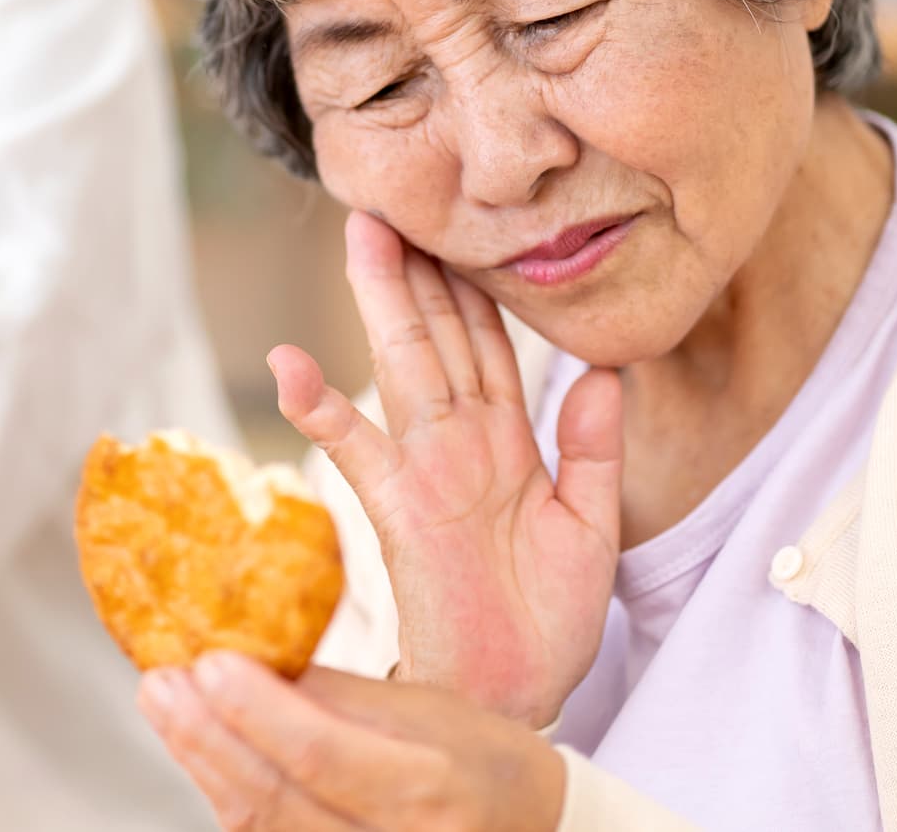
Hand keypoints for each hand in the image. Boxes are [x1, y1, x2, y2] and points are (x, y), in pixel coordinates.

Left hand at [139, 652, 564, 831]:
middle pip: (276, 799)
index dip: (256, 710)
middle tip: (160, 682)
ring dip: (204, 763)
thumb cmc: (484, 764)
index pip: (323, 754)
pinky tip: (202, 751)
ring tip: (166, 705)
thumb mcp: (431, 710)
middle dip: (206, 737)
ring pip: (261, 828)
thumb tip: (256, 656)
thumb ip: (341, 694)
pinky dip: (228, 795)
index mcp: (430, 791)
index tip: (209, 663)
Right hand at [271, 211, 622, 725]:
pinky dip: (320, 408)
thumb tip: (607, 374)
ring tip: (362, 237)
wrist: (519, 696)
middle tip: (395, 201)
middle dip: (418, 268)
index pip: (490, 345)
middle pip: (438, 336)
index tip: (463, 225)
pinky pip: (356, 449)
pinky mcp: (399, 508)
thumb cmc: (547, 623)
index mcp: (507, 445)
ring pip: (405, 366)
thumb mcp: (592, 527)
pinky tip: (289, 364)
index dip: (477, 285)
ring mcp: (427, 470)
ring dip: (382, 303)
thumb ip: (593, 450)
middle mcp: (461, 445)